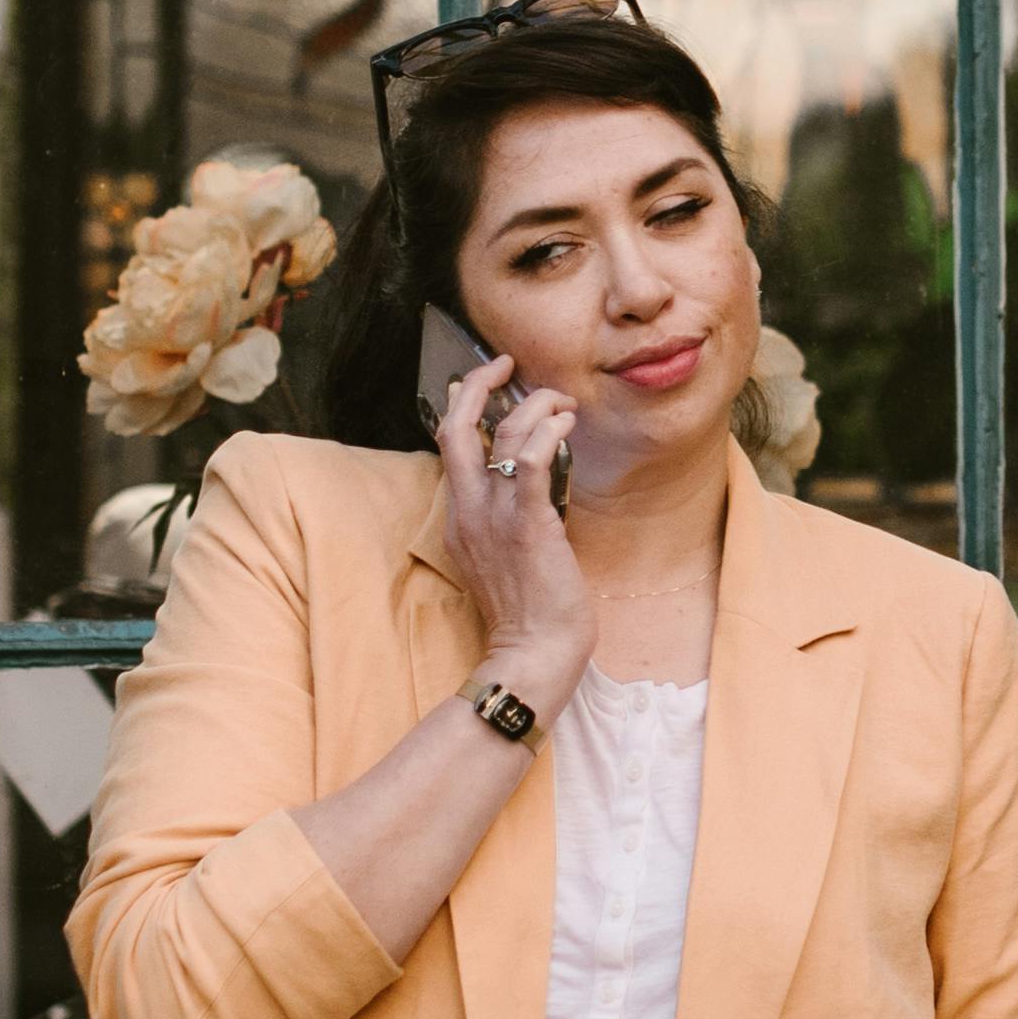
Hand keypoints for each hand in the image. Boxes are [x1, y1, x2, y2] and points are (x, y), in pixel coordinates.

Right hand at [432, 341, 591, 707]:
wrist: (534, 655)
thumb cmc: (529, 615)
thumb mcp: (501, 559)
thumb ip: (503, 520)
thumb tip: (527, 484)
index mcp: (459, 518)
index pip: (451, 445)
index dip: (468, 405)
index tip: (491, 384)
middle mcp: (468, 511)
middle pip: (455, 427)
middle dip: (477, 383)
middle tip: (507, 363)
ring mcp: (494, 517)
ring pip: (502, 434)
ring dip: (537, 406)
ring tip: (564, 405)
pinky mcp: (527, 524)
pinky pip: (529, 460)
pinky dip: (548, 431)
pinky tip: (566, 424)